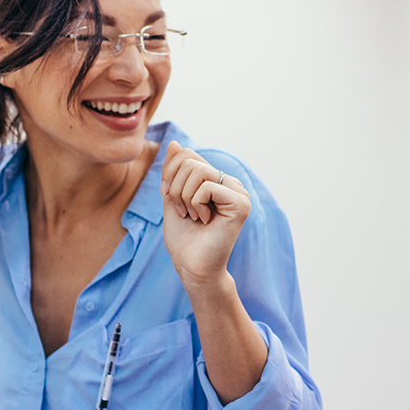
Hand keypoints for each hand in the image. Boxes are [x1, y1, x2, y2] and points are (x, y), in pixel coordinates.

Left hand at [161, 141, 250, 289]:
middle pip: (191, 161)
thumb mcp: (172, 197)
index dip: (170, 173)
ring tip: (193, 216)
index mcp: (217, 181)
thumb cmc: (184, 238)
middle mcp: (231, 184)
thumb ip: (173, 171)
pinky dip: (196, 204)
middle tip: (183, 211)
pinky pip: (207, 186)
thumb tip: (176, 143)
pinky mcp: (241, 203)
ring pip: (198, 172)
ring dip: (184, 197)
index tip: (169, 197)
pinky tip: (205, 220)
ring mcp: (239, 192)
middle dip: (176, 187)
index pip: (188, 155)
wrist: (192, 266)